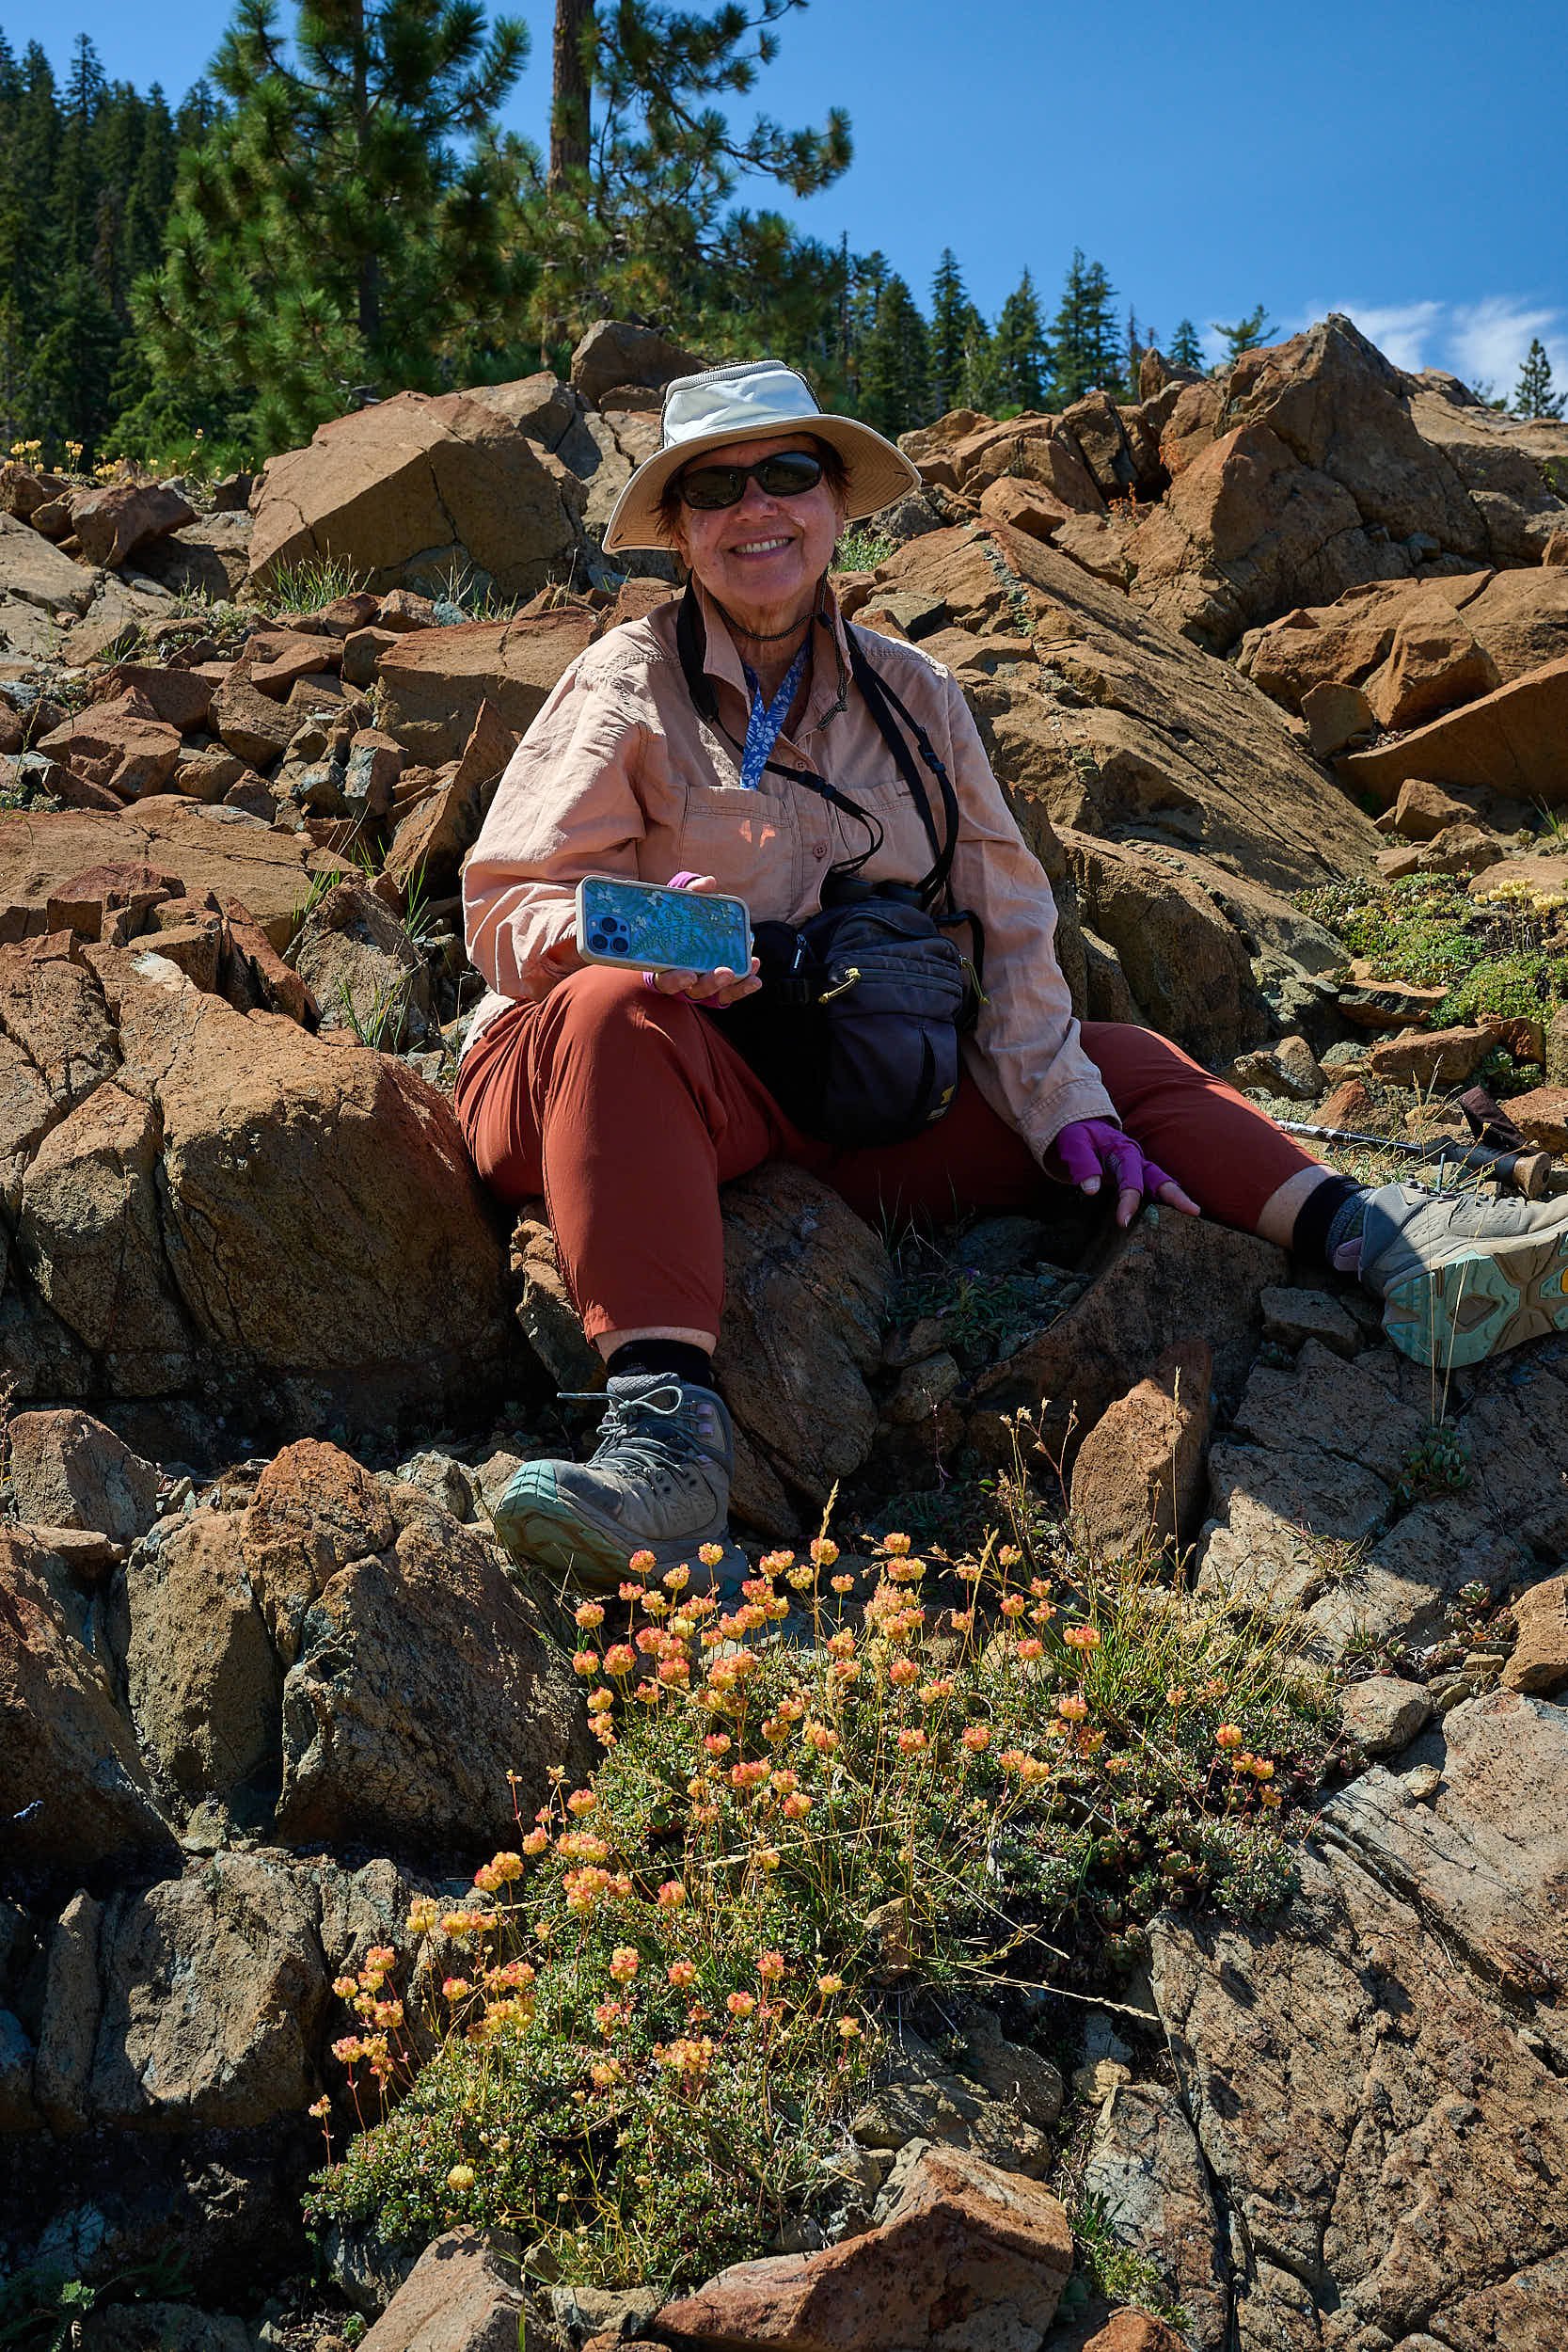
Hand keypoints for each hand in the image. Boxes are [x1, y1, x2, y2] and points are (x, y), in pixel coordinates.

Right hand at [643, 873, 762, 1006]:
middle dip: (710, 983)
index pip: (665, 980)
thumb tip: (709, 882)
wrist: (686, 926)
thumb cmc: (677, 917)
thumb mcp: (679, 903)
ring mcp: (701, 984)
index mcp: (664, 965)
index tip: (689, 975)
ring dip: (731, 985)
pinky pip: (730, 992)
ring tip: (748, 974)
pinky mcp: (718, 987)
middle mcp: (682, 979)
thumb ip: (690, 892)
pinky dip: (743, 986)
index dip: (676, 981)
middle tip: (725, 972)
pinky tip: (755, 974)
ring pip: (715, 993)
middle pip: (694, 990)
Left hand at [1052, 1118, 1200, 1229]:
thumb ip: (1082, 1164)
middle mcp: (1137, 1161)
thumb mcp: (1074, 1142)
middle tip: (1194, 1211)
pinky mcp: (1137, 1180)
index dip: (1129, 1200)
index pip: (1130, 1178)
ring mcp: (1139, 1171)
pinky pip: (1153, 1193)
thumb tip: (1092, 1190)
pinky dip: (1165, 1205)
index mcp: (1123, 1151)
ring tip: (1195, 1214)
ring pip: (1162, 1185)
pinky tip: (1172, 1222)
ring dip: (1176, 1200)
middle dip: (1176, 1195)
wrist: (1082, 1129)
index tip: (1123, 1222)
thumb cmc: (1078, 1135)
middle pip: (1160, 1179)